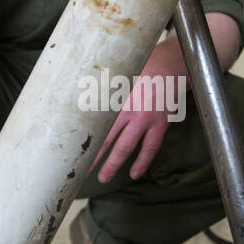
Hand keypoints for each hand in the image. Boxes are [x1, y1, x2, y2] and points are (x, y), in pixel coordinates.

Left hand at [87, 42, 180, 183]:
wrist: (172, 65)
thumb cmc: (142, 68)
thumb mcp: (121, 74)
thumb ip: (106, 89)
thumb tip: (83, 98)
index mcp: (115, 97)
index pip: (94, 122)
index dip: (82, 136)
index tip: (71, 149)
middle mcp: (128, 109)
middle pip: (106, 138)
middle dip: (93, 156)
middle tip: (81, 171)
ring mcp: (145, 118)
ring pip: (126, 146)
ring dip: (113, 163)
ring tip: (104, 177)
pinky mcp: (160, 124)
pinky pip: (150, 147)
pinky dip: (142, 162)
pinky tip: (135, 173)